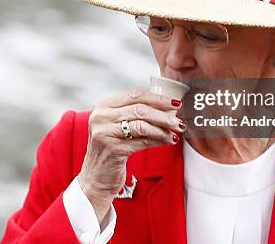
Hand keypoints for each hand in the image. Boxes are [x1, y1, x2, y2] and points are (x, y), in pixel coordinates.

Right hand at [76, 89, 185, 223]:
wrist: (95, 178)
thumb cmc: (111, 150)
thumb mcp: (117, 127)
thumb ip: (135, 115)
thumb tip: (167, 110)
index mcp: (103, 107)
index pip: (134, 95)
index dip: (157, 98)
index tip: (174, 102)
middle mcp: (101, 117)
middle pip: (140, 109)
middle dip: (163, 114)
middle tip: (179, 119)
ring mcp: (105, 133)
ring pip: (142, 125)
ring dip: (163, 128)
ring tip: (176, 131)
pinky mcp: (113, 149)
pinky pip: (142, 141)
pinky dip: (158, 140)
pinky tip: (168, 140)